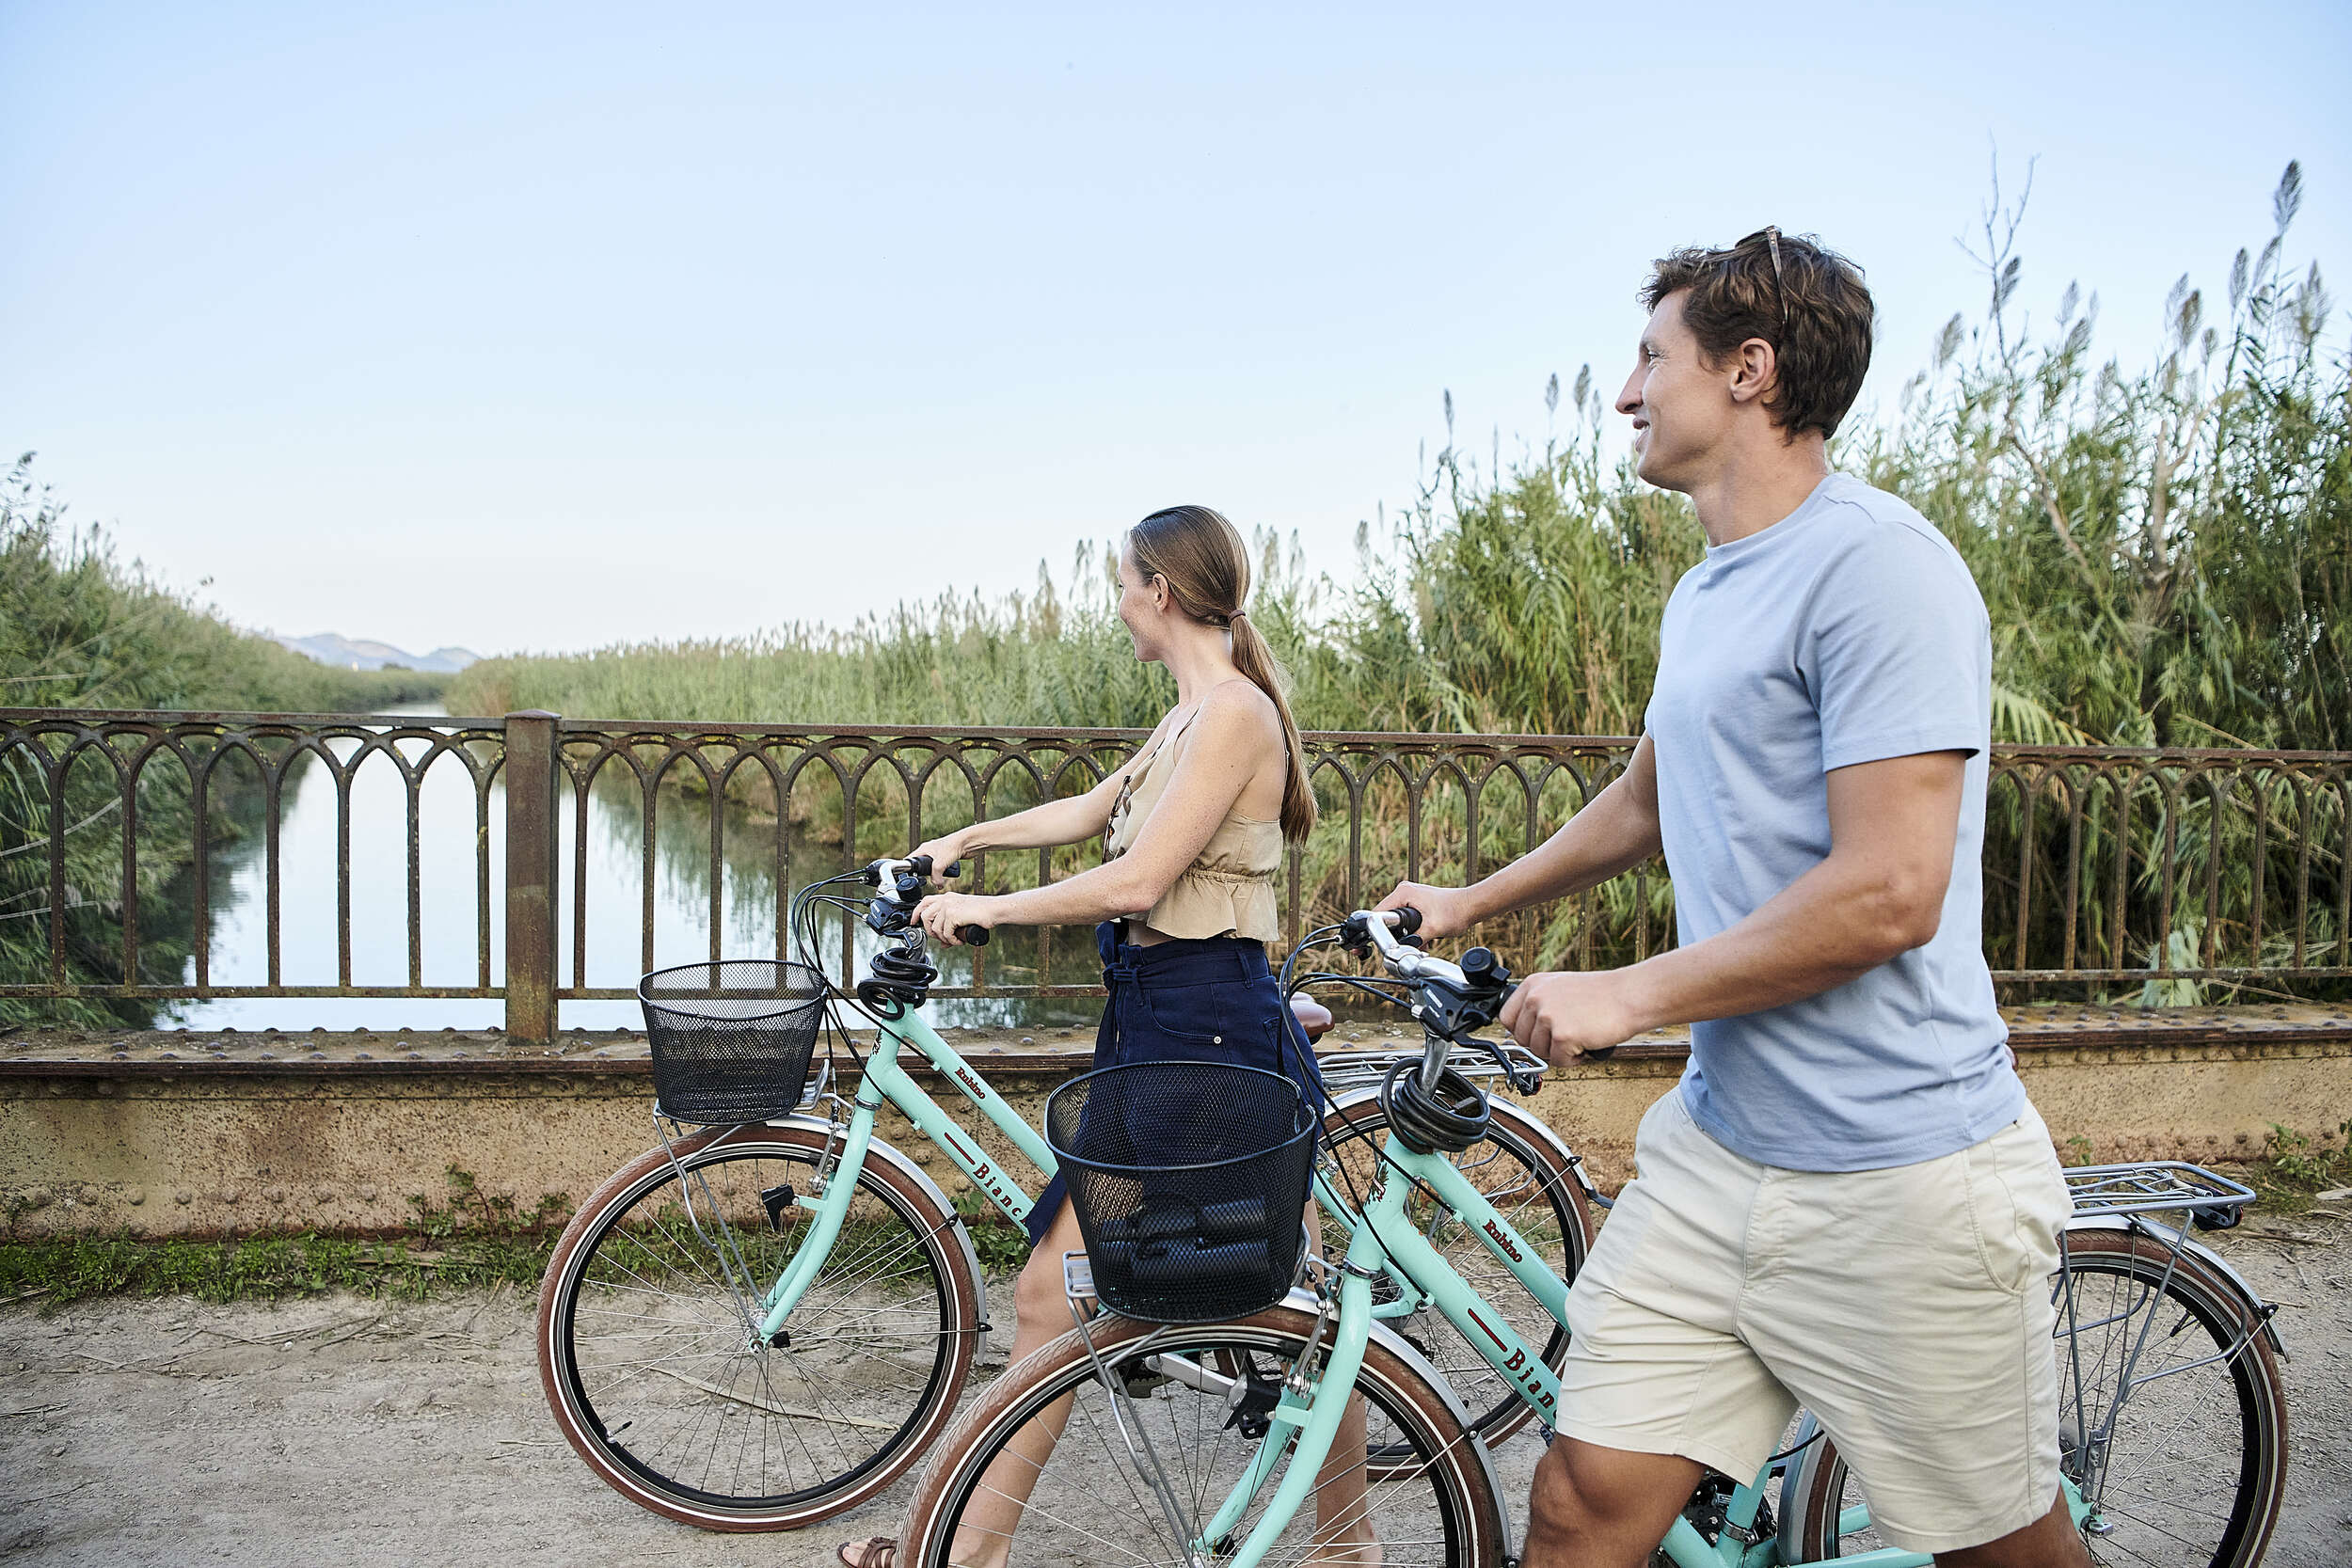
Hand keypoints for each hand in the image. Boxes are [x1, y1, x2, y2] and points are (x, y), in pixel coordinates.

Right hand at [909, 835, 967, 884]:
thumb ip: (935, 876)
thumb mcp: (939, 864)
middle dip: (925, 875)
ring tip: (938, 881)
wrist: (968, 843)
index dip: (910, 869)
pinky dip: (943, 873)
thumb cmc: (953, 846)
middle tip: (927, 881)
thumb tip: (936, 885)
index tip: (910, 878)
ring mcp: (938, 854)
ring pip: (933, 868)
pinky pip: (941, 868)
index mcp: (924, 849)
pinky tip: (946, 876)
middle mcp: (930, 851)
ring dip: (936, 875)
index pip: (911, 860)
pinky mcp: (946, 858)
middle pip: (922, 866)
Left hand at [914, 890, 998, 946]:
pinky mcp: (953, 915)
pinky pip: (945, 933)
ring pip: (934, 927)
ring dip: (943, 938)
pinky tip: (960, 941)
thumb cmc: (983, 913)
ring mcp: (948, 906)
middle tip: (941, 938)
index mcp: (947, 897)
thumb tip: (943, 943)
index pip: (924, 902)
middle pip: (925, 916)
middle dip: (930, 931)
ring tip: (954, 940)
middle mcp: (946, 899)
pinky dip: (952, 940)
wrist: (995, 909)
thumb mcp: (962, 918)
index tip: (913, 923)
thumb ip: (950, 926)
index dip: (916, 913)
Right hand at [1375, 881, 1478, 940]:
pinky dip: (1410, 930)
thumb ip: (1415, 939)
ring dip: (1403, 933)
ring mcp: (1409, 896)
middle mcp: (1404, 892)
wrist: (1471, 906)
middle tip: (1403, 945)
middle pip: (1385, 917)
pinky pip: (1405, 918)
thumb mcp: (1433, 929)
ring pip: (1396, 920)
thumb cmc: (1456, 911)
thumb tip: (1403, 950)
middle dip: (1393, 934)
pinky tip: (1422, 938)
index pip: (1378, 913)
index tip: (1383, 943)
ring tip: (1417, 941)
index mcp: (1403, 893)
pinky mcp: (1416, 902)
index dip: (1377, 930)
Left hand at [1499, 969, 1645, 1066]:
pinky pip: (1558, 1062)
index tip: (1535, 1035)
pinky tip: (1586, 1045)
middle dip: (1542, 1045)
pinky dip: (1574, 1060)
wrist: (1630, 996)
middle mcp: (1536, 998)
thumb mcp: (1561, 987)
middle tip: (1564, 1039)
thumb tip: (1523, 1029)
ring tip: (1579, 1038)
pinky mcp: (1562, 1036)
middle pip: (1521, 1039)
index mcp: (1533, 984)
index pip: (1507, 1017)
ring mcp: (1548, 1017)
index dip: (1522, 1031)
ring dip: (1558, 1052)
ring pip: (1539, 1052)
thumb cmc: (1602, 995)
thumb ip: (1540, 1004)